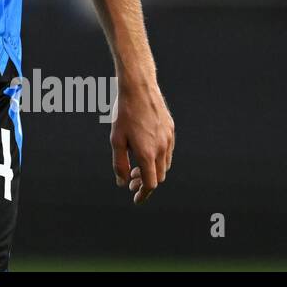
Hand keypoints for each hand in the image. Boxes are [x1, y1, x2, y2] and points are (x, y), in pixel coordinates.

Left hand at [109, 80, 173, 204]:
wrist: (139, 88)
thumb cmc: (123, 113)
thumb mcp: (116, 140)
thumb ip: (120, 164)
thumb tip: (122, 183)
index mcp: (147, 153)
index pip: (150, 183)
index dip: (143, 193)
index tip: (135, 198)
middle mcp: (161, 148)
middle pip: (158, 177)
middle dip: (146, 183)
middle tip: (131, 180)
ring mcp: (168, 139)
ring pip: (165, 165)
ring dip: (153, 171)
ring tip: (137, 167)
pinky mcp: (171, 130)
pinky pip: (168, 151)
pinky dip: (159, 159)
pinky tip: (146, 153)